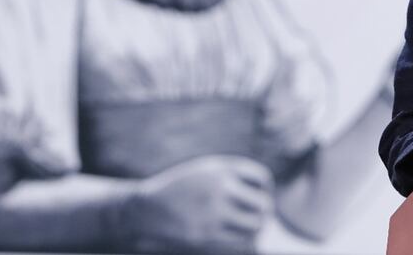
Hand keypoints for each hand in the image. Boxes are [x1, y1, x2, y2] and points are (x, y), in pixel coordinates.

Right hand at [110, 155, 273, 252]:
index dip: (265, 188)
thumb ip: (233, 176)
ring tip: (251, 227)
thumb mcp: (205, 171)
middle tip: (259, 214)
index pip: (261, 178)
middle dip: (264, 210)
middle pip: (262, 204)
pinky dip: (246, 242)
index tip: (258, 194)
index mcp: (220, 169)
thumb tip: (265, 196)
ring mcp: (213, 213)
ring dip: (257, 228)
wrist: (147, 210)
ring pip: (255, 226)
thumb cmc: (181, 189)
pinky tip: (241, 238)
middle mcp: (219, 188)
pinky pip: (241, 243)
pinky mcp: (206, 235)